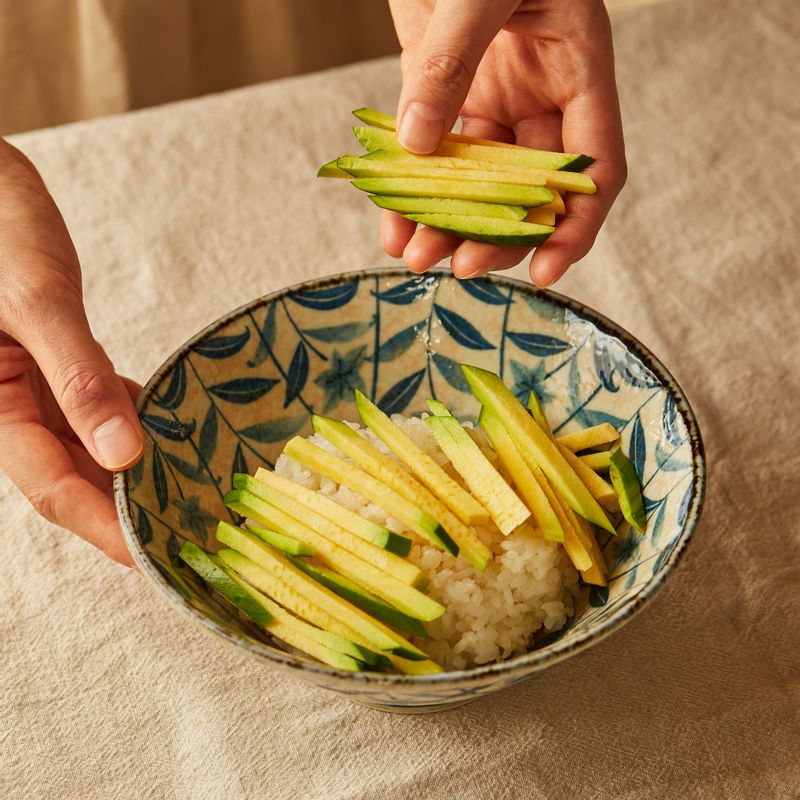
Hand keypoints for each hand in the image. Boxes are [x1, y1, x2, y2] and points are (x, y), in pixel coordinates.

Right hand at [0, 140, 142, 565]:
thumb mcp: (39, 303)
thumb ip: (78, 379)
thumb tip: (123, 455)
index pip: (53, 488)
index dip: (104, 527)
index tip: (153, 556)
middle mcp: (13, 408)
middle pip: (73, 479)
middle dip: (124, 513)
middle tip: (184, 538)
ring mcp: (36, 389)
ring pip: (88, 449)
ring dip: (133, 475)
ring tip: (188, 497)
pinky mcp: (58, 366)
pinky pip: (98, 410)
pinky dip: (133, 424)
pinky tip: (171, 434)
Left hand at [384, 0, 625, 285]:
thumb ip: (450, 63)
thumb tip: (416, 146)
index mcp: (577, 73)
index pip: (594, 169)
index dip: (575, 227)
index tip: (544, 271)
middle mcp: (538, 96)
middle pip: (527, 190)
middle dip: (495, 234)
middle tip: (459, 265)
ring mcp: (488, 97)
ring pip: (474, 182)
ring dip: (446, 223)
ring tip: (414, 255)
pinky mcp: (437, 91)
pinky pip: (427, 155)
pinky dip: (410, 191)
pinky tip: (392, 225)